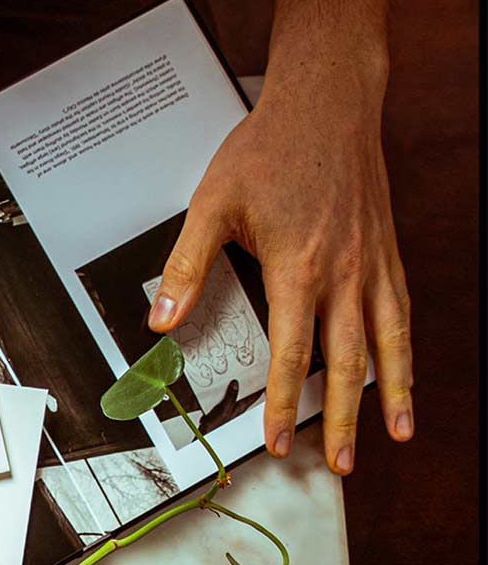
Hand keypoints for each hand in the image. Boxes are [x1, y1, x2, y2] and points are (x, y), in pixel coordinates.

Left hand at [148, 66, 411, 474]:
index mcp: (297, 267)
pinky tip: (404, 379)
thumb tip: (159, 321)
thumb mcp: (212, 204)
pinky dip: (405, 352)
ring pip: (386, 343)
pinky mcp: (386, 253)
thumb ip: (186, 267)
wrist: (328, 100)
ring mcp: (371, 264)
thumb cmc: (269, 149)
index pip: (290, 353)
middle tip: (337, 464)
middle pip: (345, 363)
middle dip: (340, 419)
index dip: (280, 404)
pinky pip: (401, 313)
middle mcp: (343, 272)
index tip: (276, 442)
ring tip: (396, 436)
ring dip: (391, 394)